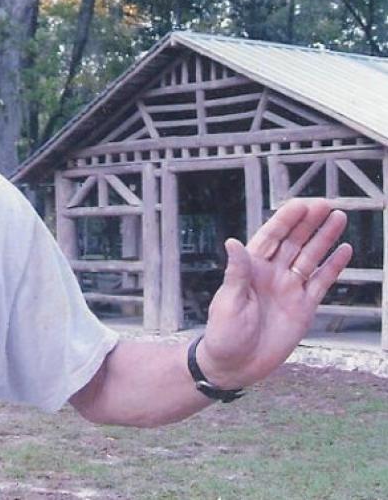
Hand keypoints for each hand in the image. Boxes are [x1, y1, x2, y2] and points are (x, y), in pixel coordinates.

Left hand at [196, 198, 352, 389]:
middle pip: (294, 241)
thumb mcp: (228, 301)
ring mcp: (289, 289)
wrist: (235, 365)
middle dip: (309, 222)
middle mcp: (272, 273)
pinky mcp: (303, 307)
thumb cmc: (224, 333)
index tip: (301, 204)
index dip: (286, 219)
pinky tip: (344, 250)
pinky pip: (321, 282)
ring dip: (324, 238)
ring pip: (311, 257)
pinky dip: (333, 267)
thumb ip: (237, 272)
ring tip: (339, 217)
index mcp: (251, 268)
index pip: (271, 236)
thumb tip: (232, 242)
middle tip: (326, 203)